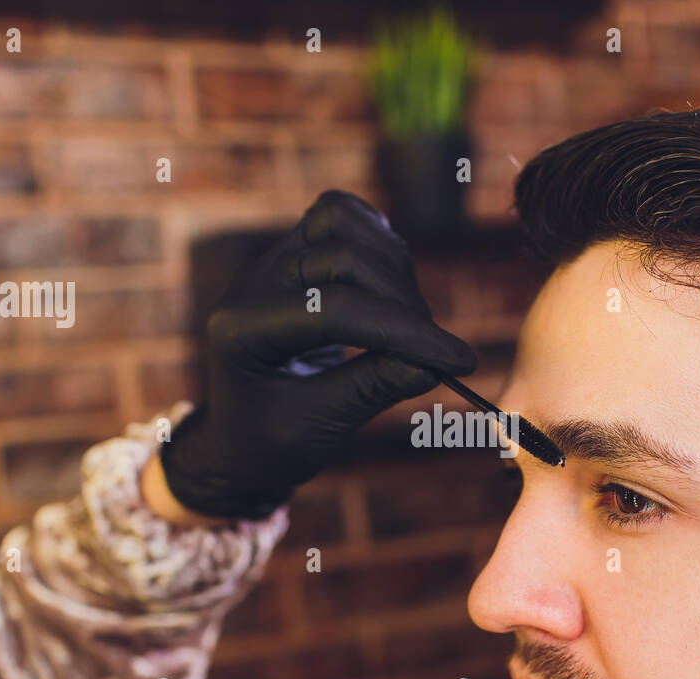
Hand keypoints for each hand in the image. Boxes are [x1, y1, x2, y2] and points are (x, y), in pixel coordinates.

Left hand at [158, 190, 477, 519]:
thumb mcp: (319, 426)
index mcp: (242, 329)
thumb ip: (372, 388)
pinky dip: (375, 239)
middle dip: (403, 307)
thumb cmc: (271, 441)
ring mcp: (272, 261)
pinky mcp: (294, 254)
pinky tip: (393, 283)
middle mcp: (252, 282)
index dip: (406, 333)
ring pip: (343, 224)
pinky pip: (339, 217)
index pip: (336, 310)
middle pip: (345, 260)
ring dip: (393, 270)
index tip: (459, 362)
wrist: (239, 437)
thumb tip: (433, 364)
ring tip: (410, 326)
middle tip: (434, 357)